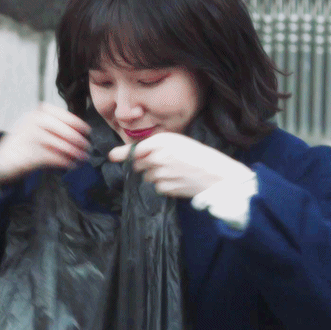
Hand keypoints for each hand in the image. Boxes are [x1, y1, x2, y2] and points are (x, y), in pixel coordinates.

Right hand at [0, 103, 90, 188]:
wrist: (0, 159)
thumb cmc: (23, 142)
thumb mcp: (36, 126)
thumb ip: (55, 125)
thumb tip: (80, 132)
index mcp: (39, 111)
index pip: (65, 116)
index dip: (78, 125)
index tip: (87, 132)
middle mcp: (35, 121)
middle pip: (66, 131)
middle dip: (79, 141)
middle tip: (87, 148)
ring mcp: (32, 136)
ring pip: (62, 145)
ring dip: (75, 153)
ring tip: (83, 158)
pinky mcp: (31, 154)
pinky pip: (55, 158)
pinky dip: (66, 162)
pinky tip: (71, 164)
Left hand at [108, 132, 252, 197]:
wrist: (218, 174)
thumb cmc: (199, 155)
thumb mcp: (178, 143)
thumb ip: (155, 146)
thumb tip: (133, 154)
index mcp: (162, 141)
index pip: (134, 149)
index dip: (121, 154)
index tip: (112, 156)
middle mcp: (157, 156)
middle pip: (137, 164)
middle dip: (144, 165)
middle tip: (163, 164)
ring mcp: (160, 173)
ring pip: (147, 177)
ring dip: (155, 175)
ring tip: (174, 172)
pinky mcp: (165, 187)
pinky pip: (157, 188)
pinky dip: (164, 186)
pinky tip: (177, 181)